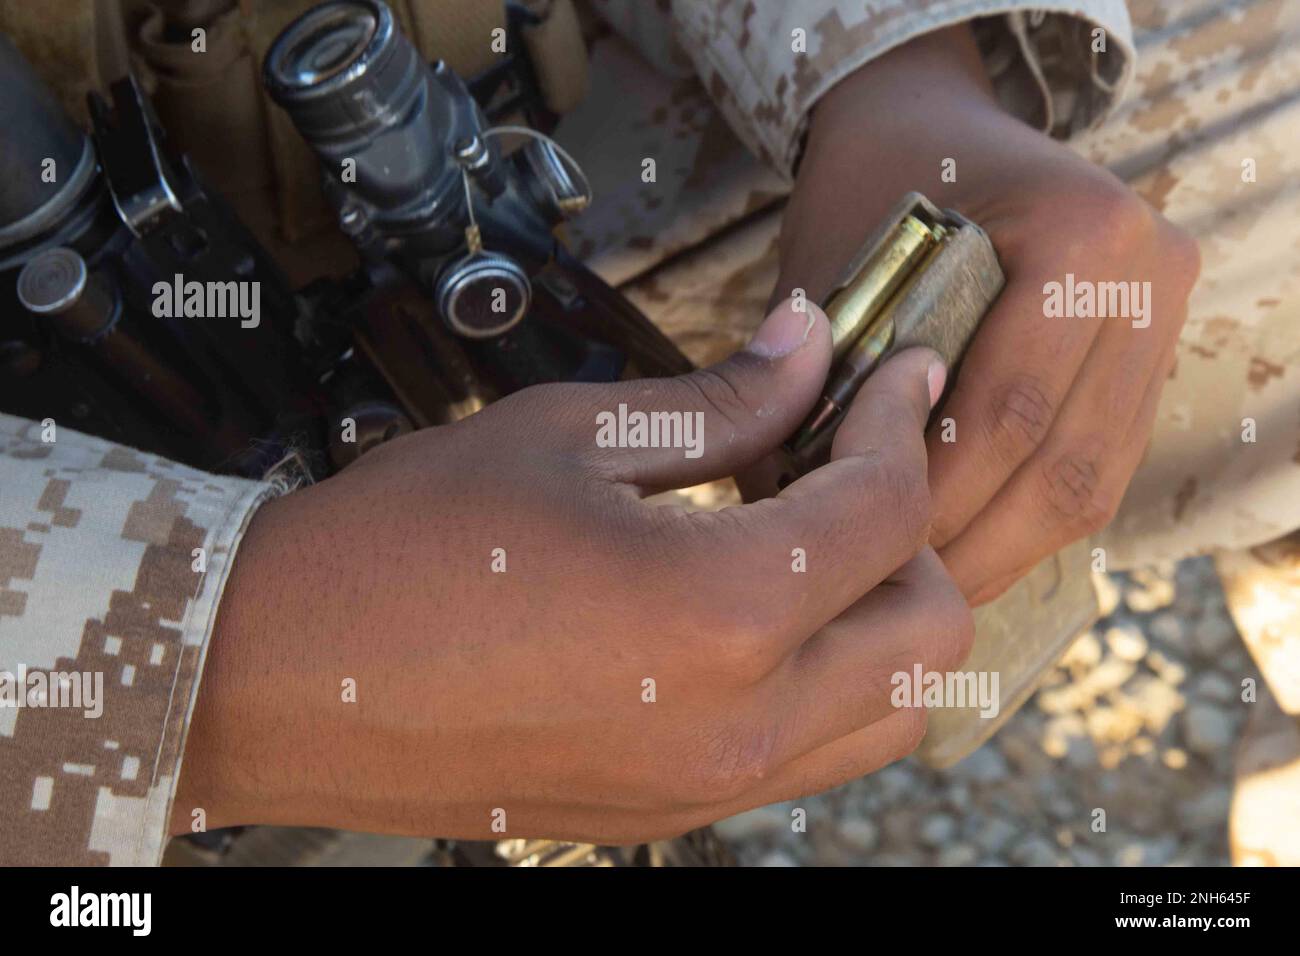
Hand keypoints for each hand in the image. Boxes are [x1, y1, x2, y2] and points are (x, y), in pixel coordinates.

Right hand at [173, 300, 971, 844]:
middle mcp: (738, 722)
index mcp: (717, 611)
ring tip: (812, 538)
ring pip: (893, 710)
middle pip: (929, 628)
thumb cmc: (397, 549)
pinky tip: (759, 612)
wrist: (280, 680)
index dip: (903, 422)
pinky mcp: (675, 813)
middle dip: (914, 527)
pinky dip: (829, 678)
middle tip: (850, 458)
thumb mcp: (566, 437)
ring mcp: (711, 785)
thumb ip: (716, 403)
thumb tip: (805, 348)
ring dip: (883, 614)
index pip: (887, 510)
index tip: (894, 376)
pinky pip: (815, 754)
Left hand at [775, 25, 1200, 604]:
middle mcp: (1147, 274)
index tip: (857, 555)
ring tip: (919, 591)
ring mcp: (1164, 316)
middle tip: (884, 596)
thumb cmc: (873, 187)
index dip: (928, 500)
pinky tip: (961, 551)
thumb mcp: (836, 267)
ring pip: (1089, 486)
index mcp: (1080, 234)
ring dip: (1001, 551)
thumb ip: (820, 379)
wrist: (937, 123)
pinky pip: (1097, 471)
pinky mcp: (1150, 358)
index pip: (1004, 412)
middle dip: (967, 545)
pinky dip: (1025, 521)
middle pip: (1061, 465)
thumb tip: (789, 511)